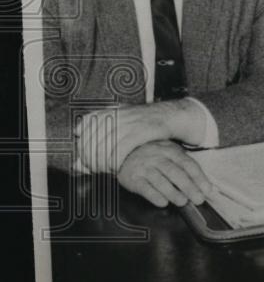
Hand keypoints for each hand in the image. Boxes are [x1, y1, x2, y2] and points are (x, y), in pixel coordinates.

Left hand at [74, 99, 206, 173]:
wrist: (170, 115)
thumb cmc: (142, 122)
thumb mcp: (119, 121)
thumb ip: (98, 134)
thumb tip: (75, 146)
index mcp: (108, 111)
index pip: (83, 129)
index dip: (82, 146)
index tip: (86, 158)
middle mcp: (115, 115)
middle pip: (91, 142)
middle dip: (89, 159)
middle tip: (94, 169)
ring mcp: (127, 123)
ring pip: (103, 149)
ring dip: (101, 163)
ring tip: (104, 170)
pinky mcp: (139, 132)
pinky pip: (119, 151)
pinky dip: (115, 163)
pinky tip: (116, 168)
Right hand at [117, 140, 214, 207]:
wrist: (126, 153)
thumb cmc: (154, 156)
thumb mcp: (170, 153)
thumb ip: (184, 165)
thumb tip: (202, 183)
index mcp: (171, 151)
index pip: (188, 164)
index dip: (199, 177)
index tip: (207, 189)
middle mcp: (158, 158)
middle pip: (176, 173)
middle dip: (189, 187)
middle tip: (198, 199)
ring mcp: (145, 168)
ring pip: (161, 181)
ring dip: (173, 193)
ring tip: (183, 202)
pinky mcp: (134, 178)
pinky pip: (145, 188)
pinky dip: (154, 196)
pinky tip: (162, 203)